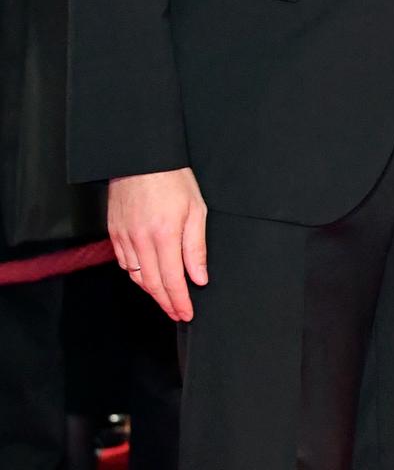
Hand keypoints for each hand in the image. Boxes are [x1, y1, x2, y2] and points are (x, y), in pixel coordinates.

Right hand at [107, 167, 208, 321]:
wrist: (141, 159)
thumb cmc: (173, 180)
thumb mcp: (196, 209)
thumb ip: (196, 247)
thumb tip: (199, 277)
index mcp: (164, 235)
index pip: (171, 280)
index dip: (179, 301)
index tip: (186, 314)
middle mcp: (141, 241)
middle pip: (152, 284)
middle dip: (166, 302)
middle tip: (178, 314)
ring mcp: (124, 238)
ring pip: (136, 277)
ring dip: (151, 292)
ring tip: (166, 300)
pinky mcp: (114, 233)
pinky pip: (124, 264)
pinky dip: (136, 276)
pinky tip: (147, 278)